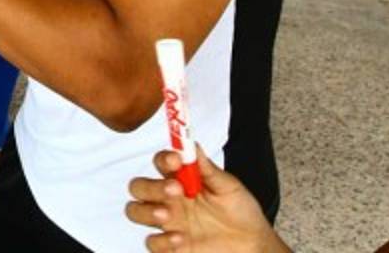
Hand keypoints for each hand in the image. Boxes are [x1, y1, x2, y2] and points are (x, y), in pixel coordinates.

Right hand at [125, 148, 286, 252]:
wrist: (253, 244)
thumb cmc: (241, 213)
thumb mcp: (228, 187)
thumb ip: (208, 169)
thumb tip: (193, 146)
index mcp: (181, 180)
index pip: (161, 164)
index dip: (164, 159)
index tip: (176, 160)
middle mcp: (170, 200)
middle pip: (139, 186)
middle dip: (150, 186)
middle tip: (173, 189)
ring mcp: (168, 222)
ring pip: (135, 211)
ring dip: (146, 211)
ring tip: (167, 214)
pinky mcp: (171, 246)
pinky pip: (152, 243)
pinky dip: (161, 241)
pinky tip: (180, 239)